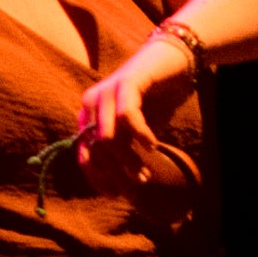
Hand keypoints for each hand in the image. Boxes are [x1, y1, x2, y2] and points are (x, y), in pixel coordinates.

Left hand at [71, 33, 197, 197]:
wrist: (174, 62)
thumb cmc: (156, 99)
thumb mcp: (137, 132)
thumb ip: (125, 153)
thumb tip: (121, 188)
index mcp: (88, 117)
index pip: (83, 156)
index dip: (99, 179)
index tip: (119, 194)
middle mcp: (91, 104)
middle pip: (95, 152)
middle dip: (117, 174)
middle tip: (141, 184)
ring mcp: (106, 91)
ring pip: (108, 139)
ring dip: (128, 160)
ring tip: (147, 170)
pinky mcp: (126, 82)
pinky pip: (127, 117)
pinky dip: (140, 135)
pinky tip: (153, 145)